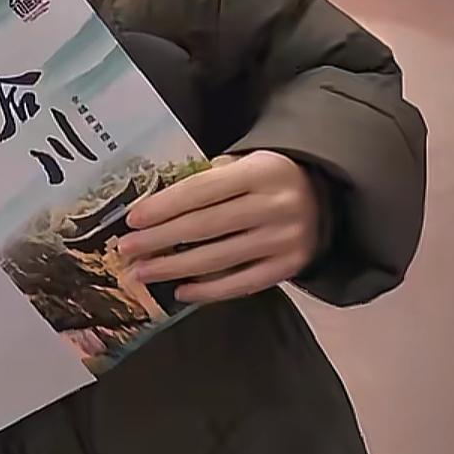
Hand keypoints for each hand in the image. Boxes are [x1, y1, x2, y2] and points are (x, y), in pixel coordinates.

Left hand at [118, 151, 321, 305]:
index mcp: (260, 171)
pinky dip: (209, 290)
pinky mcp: (290, 266)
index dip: (164, 207)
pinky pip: (242, 283)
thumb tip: (155, 205)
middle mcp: (275, 205)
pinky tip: (182, 291)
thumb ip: (209, 179)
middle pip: (205, 227)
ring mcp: (285, 239)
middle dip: (159, 240)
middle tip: (126, 250)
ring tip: (142, 272)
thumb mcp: (246, 163)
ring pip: (219, 258)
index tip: (132, 220)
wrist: (326, 199)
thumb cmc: (270, 179)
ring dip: (174, 268)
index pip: (201, 191)